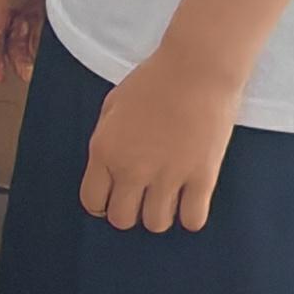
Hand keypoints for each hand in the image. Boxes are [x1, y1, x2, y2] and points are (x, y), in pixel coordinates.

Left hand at [78, 51, 237, 231]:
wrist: (197, 68)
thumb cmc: (153, 81)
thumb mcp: (112, 107)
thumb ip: (106, 142)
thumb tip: (108, 170)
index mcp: (105, 150)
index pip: (92, 201)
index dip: (101, 204)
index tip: (114, 197)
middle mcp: (132, 168)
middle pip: (122, 220)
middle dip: (129, 212)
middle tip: (141, 197)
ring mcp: (168, 176)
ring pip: (156, 224)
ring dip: (160, 214)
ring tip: (167, 196)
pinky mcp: (202, 177)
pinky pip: (192, 220)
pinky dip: (190, 216)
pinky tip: (191, 199)